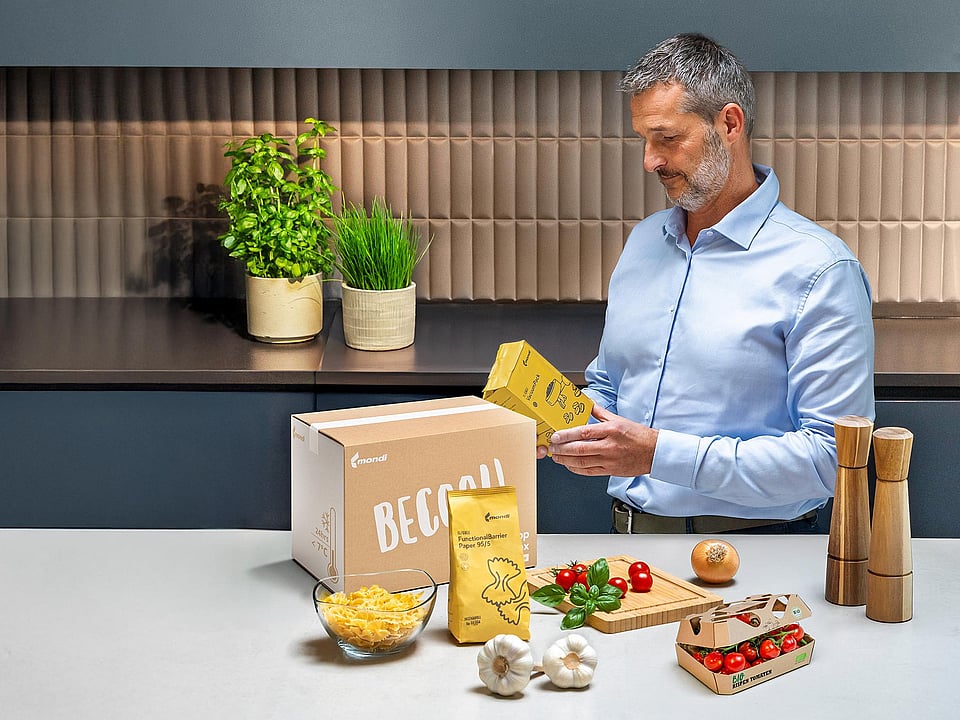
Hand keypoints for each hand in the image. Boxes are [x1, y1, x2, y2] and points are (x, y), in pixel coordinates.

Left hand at [537, 405, 658, 476]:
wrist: (654, 452)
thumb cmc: (638, 435)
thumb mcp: (619, 419)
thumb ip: (600, 413)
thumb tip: (587, 403)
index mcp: (611, 430)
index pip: (584, 432)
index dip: (567, 435)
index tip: (556, 436)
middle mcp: (609, 446)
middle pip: (580, 449)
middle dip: (562, 449)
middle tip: (552, 447)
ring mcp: (609, 460)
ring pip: (582, 463)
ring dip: (565, 461)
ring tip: (556, 457)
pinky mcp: (610, 471)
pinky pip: (589, 472)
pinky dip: (576, 469)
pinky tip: (569, 465)